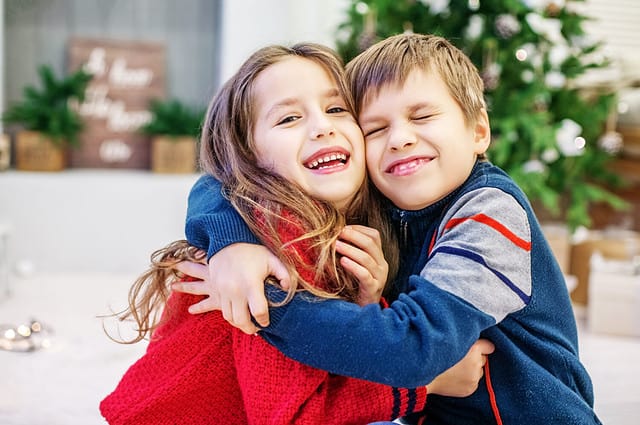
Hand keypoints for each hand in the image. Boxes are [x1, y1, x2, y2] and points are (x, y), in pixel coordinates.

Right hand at [174, 243, 289, 333]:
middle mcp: (235, 289)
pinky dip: (230, 316)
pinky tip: (238, 316)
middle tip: (257, 329)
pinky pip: (221, 309)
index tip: (267, 321)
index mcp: (251, 283)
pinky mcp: (216, 289)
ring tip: (247, 324)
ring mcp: (223, 290)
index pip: (258, 311)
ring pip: (229, 317)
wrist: (227, 241)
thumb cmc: (253, 251)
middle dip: (250, 328)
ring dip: (238, 324)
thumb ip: (284, 274)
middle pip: (241, 320)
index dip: (264, 320)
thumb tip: (288, 289)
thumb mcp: (271, 259)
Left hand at [336, 225, 387, 305]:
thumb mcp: (356, 265)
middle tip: (337, 233)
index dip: (359, 229)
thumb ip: (351, 251)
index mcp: (378, 257)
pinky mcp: (373, 289)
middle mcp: (382, 265)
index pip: (374, 235)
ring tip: (335, 245)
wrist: (363, 311)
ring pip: (366, 258)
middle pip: (370, 244)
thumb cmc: (356, 286)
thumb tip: (334, 235)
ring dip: (349, 249)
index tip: (343, 227)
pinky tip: (342, 261)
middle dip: (353, 236)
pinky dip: (353, 266)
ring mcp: (379, 277)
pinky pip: (364, 275)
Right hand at [426, 339, 494, 396]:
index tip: (477, 346)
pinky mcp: (470, 389)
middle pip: (483, 359)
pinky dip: (466, 379)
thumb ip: (463, 338)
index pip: (489, 346)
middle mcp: (476, 364)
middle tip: (459, 356)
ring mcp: (474, 378)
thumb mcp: (448, 340)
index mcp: (473, 350)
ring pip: (478, 371)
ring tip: (454, 368)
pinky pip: (473, 381)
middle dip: (474, 357)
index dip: (482, 345)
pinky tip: (454, 377)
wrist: (423, 375)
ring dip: (471, 369)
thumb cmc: (433, 354)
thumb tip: (474, 338)